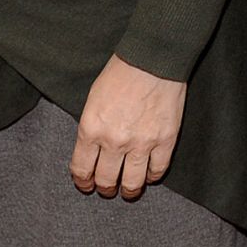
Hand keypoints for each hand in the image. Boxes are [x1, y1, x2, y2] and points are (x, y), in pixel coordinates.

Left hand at [69, 54, 186, 198]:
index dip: (83, 182)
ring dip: (128, 190)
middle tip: (108, 187)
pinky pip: (158, 169)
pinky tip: (150, 173)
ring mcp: (141, 142)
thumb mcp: (93, 99)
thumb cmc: (122, 71)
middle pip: (105, 180)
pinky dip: (153, 176)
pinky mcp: (165, 139)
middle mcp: (114, 141)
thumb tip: (93, 150)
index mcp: (91, 129)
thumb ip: (92, 127)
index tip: (87, 184)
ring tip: (129, 190)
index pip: (82, 170)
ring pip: (131, 183)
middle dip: (105, 188)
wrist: (154, 56)